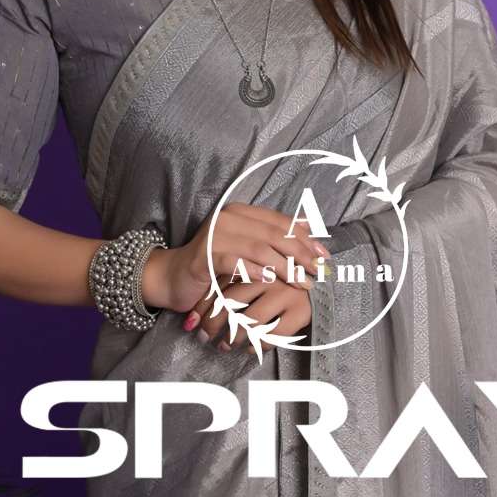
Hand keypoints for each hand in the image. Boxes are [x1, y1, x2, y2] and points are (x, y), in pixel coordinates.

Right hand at [141, 203, 330, 338]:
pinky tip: (271, 281)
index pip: (279, 222)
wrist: (173, 277)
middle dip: (300, 254)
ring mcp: (215, 235)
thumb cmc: (213, 265)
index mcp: (240, 213)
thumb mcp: (245, 248)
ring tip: (302, 283)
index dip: (304, 238)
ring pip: (259, 249)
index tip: (323, 255)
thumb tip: (309, 225)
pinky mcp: (204, 256)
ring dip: (285, 267)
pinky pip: (235, 262)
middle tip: (317, 271)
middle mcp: (228, 218)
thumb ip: (272, 236)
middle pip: (273, 234)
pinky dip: (255, 271)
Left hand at [190, 275, 316, 354]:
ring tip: (223, 346)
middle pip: (232, 301)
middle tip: (202, 337)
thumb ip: (230, 287)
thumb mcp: (257, 276)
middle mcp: (272, 275)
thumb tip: (190, 321)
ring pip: (250, 319)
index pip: (222, 284)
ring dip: (233, 337)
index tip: (192, 322)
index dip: (204, 305)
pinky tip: (249, 349)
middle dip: (213, 323)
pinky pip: (273, 334)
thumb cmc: (283, 283)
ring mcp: (288, 292)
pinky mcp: (301, 311)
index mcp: (258, 261)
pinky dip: (258, 344)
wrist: (325, 285)